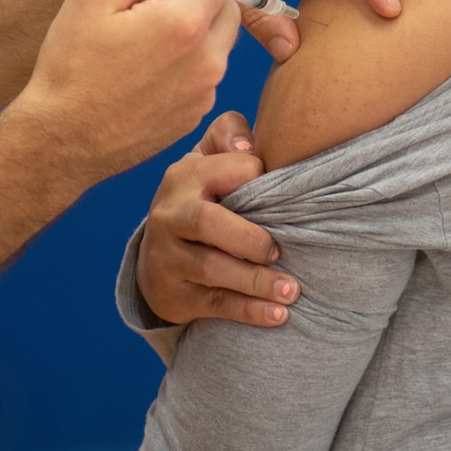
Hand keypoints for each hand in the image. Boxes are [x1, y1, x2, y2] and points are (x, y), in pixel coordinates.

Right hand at [9, 0, 241, 187]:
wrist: (60, 141)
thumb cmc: (70, 67)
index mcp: (184, 22)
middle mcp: (206, 59)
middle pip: (227, 5)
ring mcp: (203, 91)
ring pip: (218, 40)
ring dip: (196, 24)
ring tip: (147, 29)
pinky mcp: (194, 115)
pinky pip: (206, 73)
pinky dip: (190, 58)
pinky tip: (148, 63)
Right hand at [136, 111, 299, 326]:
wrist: (157, 255)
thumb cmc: (201, 199)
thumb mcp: (207, 160)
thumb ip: (229, 135)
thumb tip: (250, 148)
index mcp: (185, 175)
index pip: (230, 168)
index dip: (260, 179)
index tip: (288, 196)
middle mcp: (170, 213)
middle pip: (206, 221)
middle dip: (248, 238)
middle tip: (280, 250)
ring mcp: (168, 256)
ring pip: (210, 268)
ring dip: (255, 281)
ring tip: (292, 290)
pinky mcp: (174, 293)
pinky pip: (213, 303)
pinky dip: (247, 311)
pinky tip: (278, 315)